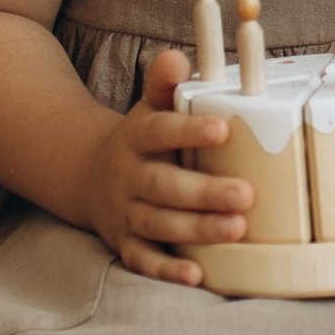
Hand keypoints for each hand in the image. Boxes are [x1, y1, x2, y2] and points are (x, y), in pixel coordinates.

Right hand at [82, 46, 251, 285]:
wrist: (89, 177)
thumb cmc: (142, 141)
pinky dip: (167, 271)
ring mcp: (126, 213)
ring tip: (237, 229)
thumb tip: (176, 58)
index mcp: (138, 139)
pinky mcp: (126, 244)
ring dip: (196, 229)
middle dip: (203, 192)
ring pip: (158, 223)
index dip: (189, 130)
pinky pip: (144, 260)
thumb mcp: (149, 108)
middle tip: (245, 193)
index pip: (160, 131)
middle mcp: (129, 177)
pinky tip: (197, 276)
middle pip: (163, 185)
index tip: (223, 128)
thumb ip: (163, 85)